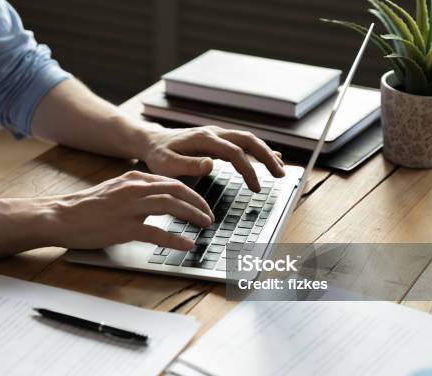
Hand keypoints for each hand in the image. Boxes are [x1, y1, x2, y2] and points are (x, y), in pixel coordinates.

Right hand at [44, 171, 214, 249]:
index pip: (172, 182)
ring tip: (205, 225)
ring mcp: (130, 208)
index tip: (202, 204)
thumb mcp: (115, 190)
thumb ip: (137, 192)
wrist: (61, 215)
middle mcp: (135, 189)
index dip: (192, 193)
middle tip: (209, 216)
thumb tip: (159, 200)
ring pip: (172, 206)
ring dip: (193, 216)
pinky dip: (175, 238)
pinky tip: (187, 244)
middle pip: (177, 191)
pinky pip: (156, 233)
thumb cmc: (86, 207)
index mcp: (134, 179)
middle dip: (198, 203)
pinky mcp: (124, 227)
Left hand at [141, 125, 284, 191]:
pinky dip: (258, 150)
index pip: (234, 152)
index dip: (248, 170)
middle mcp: (214, 132)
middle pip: (248, 140)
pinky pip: (242, 142)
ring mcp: (217, 134)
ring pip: (248, 139)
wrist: (151, 141)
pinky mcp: (217, 139)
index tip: (256, 187)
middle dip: (267, 157)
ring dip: (266, 153)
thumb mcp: (167, 164)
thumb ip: (188, 165)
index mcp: (204, 139)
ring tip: (280, 170)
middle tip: (280, 175)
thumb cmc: (158, 155)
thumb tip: (210, 164)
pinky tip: (272, 156)